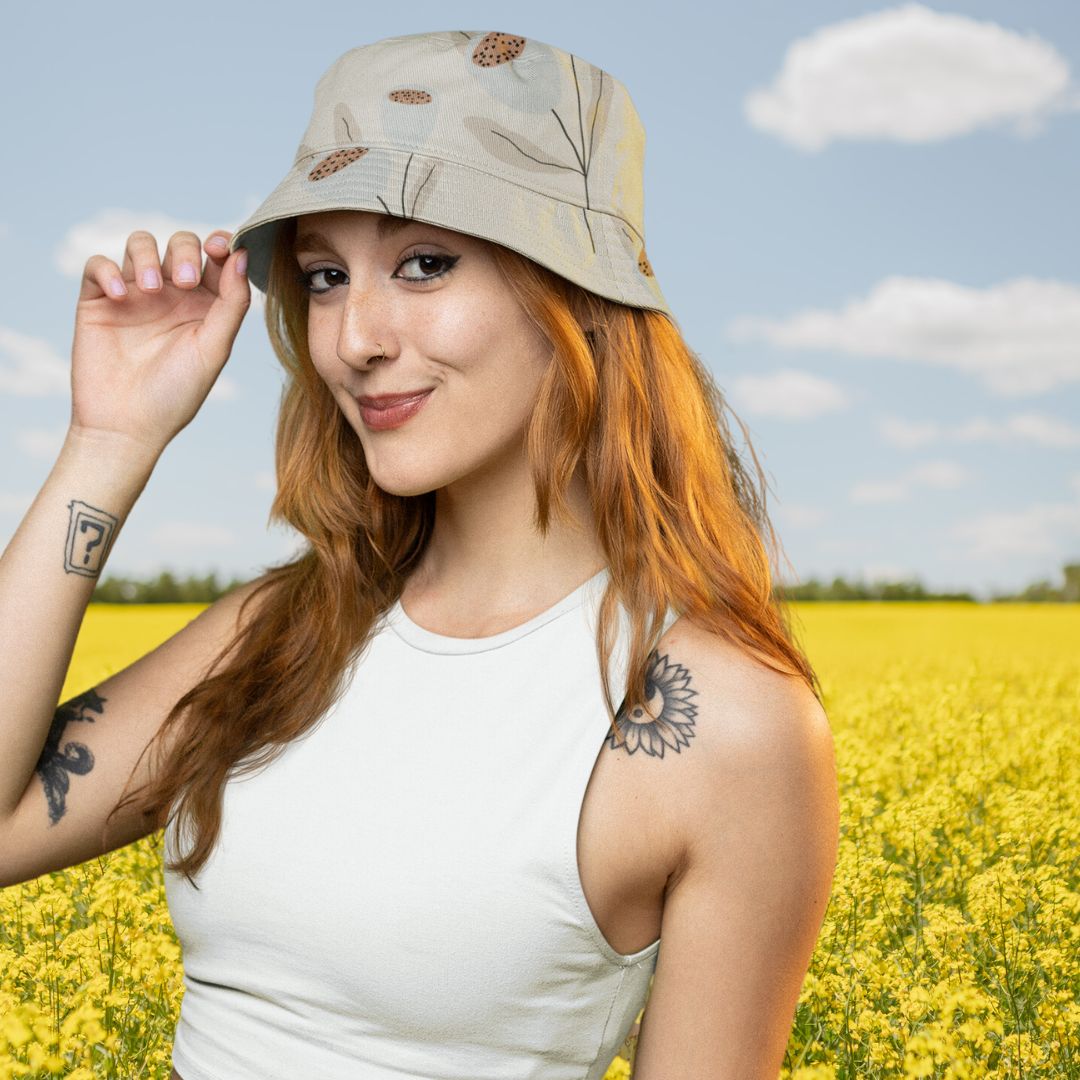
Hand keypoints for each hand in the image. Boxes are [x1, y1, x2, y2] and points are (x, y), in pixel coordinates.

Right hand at [68, 228, 250, 458]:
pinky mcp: (98, 300)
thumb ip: (232, 302)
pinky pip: (98, 264)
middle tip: (185, 282)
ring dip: (146, 256)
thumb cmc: (177, 393)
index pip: (216, 258)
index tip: (220, 248)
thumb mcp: (214, 348)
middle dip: (185, 251)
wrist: (126, 425)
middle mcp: (172, 295)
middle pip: (180, 244)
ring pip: (140, 244)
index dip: (220, 243)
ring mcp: (134, 294)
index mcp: (206, 305)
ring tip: (150, 289)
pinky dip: (108, 270)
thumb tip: (241, 253)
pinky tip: (121, 296)